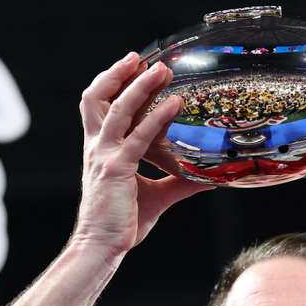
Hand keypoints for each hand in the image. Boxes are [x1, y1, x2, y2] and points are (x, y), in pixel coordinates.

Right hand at [74, 52, 212, 256]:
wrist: (101, 246)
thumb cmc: (122, 224)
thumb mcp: (157, 196)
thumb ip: (179, 182)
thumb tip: (208, 177)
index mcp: (100, 150)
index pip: (99, 107)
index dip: (112, 83)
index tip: (133, 67)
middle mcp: (97, 147)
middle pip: (97, 98)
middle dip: (118, 74)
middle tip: (142, 58)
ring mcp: (104, 156)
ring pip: (118, 109)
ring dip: (140, 86)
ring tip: (162, 70)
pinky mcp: (116, 169)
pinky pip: (138, 137)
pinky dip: (157, 118)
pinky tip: (175, 105)